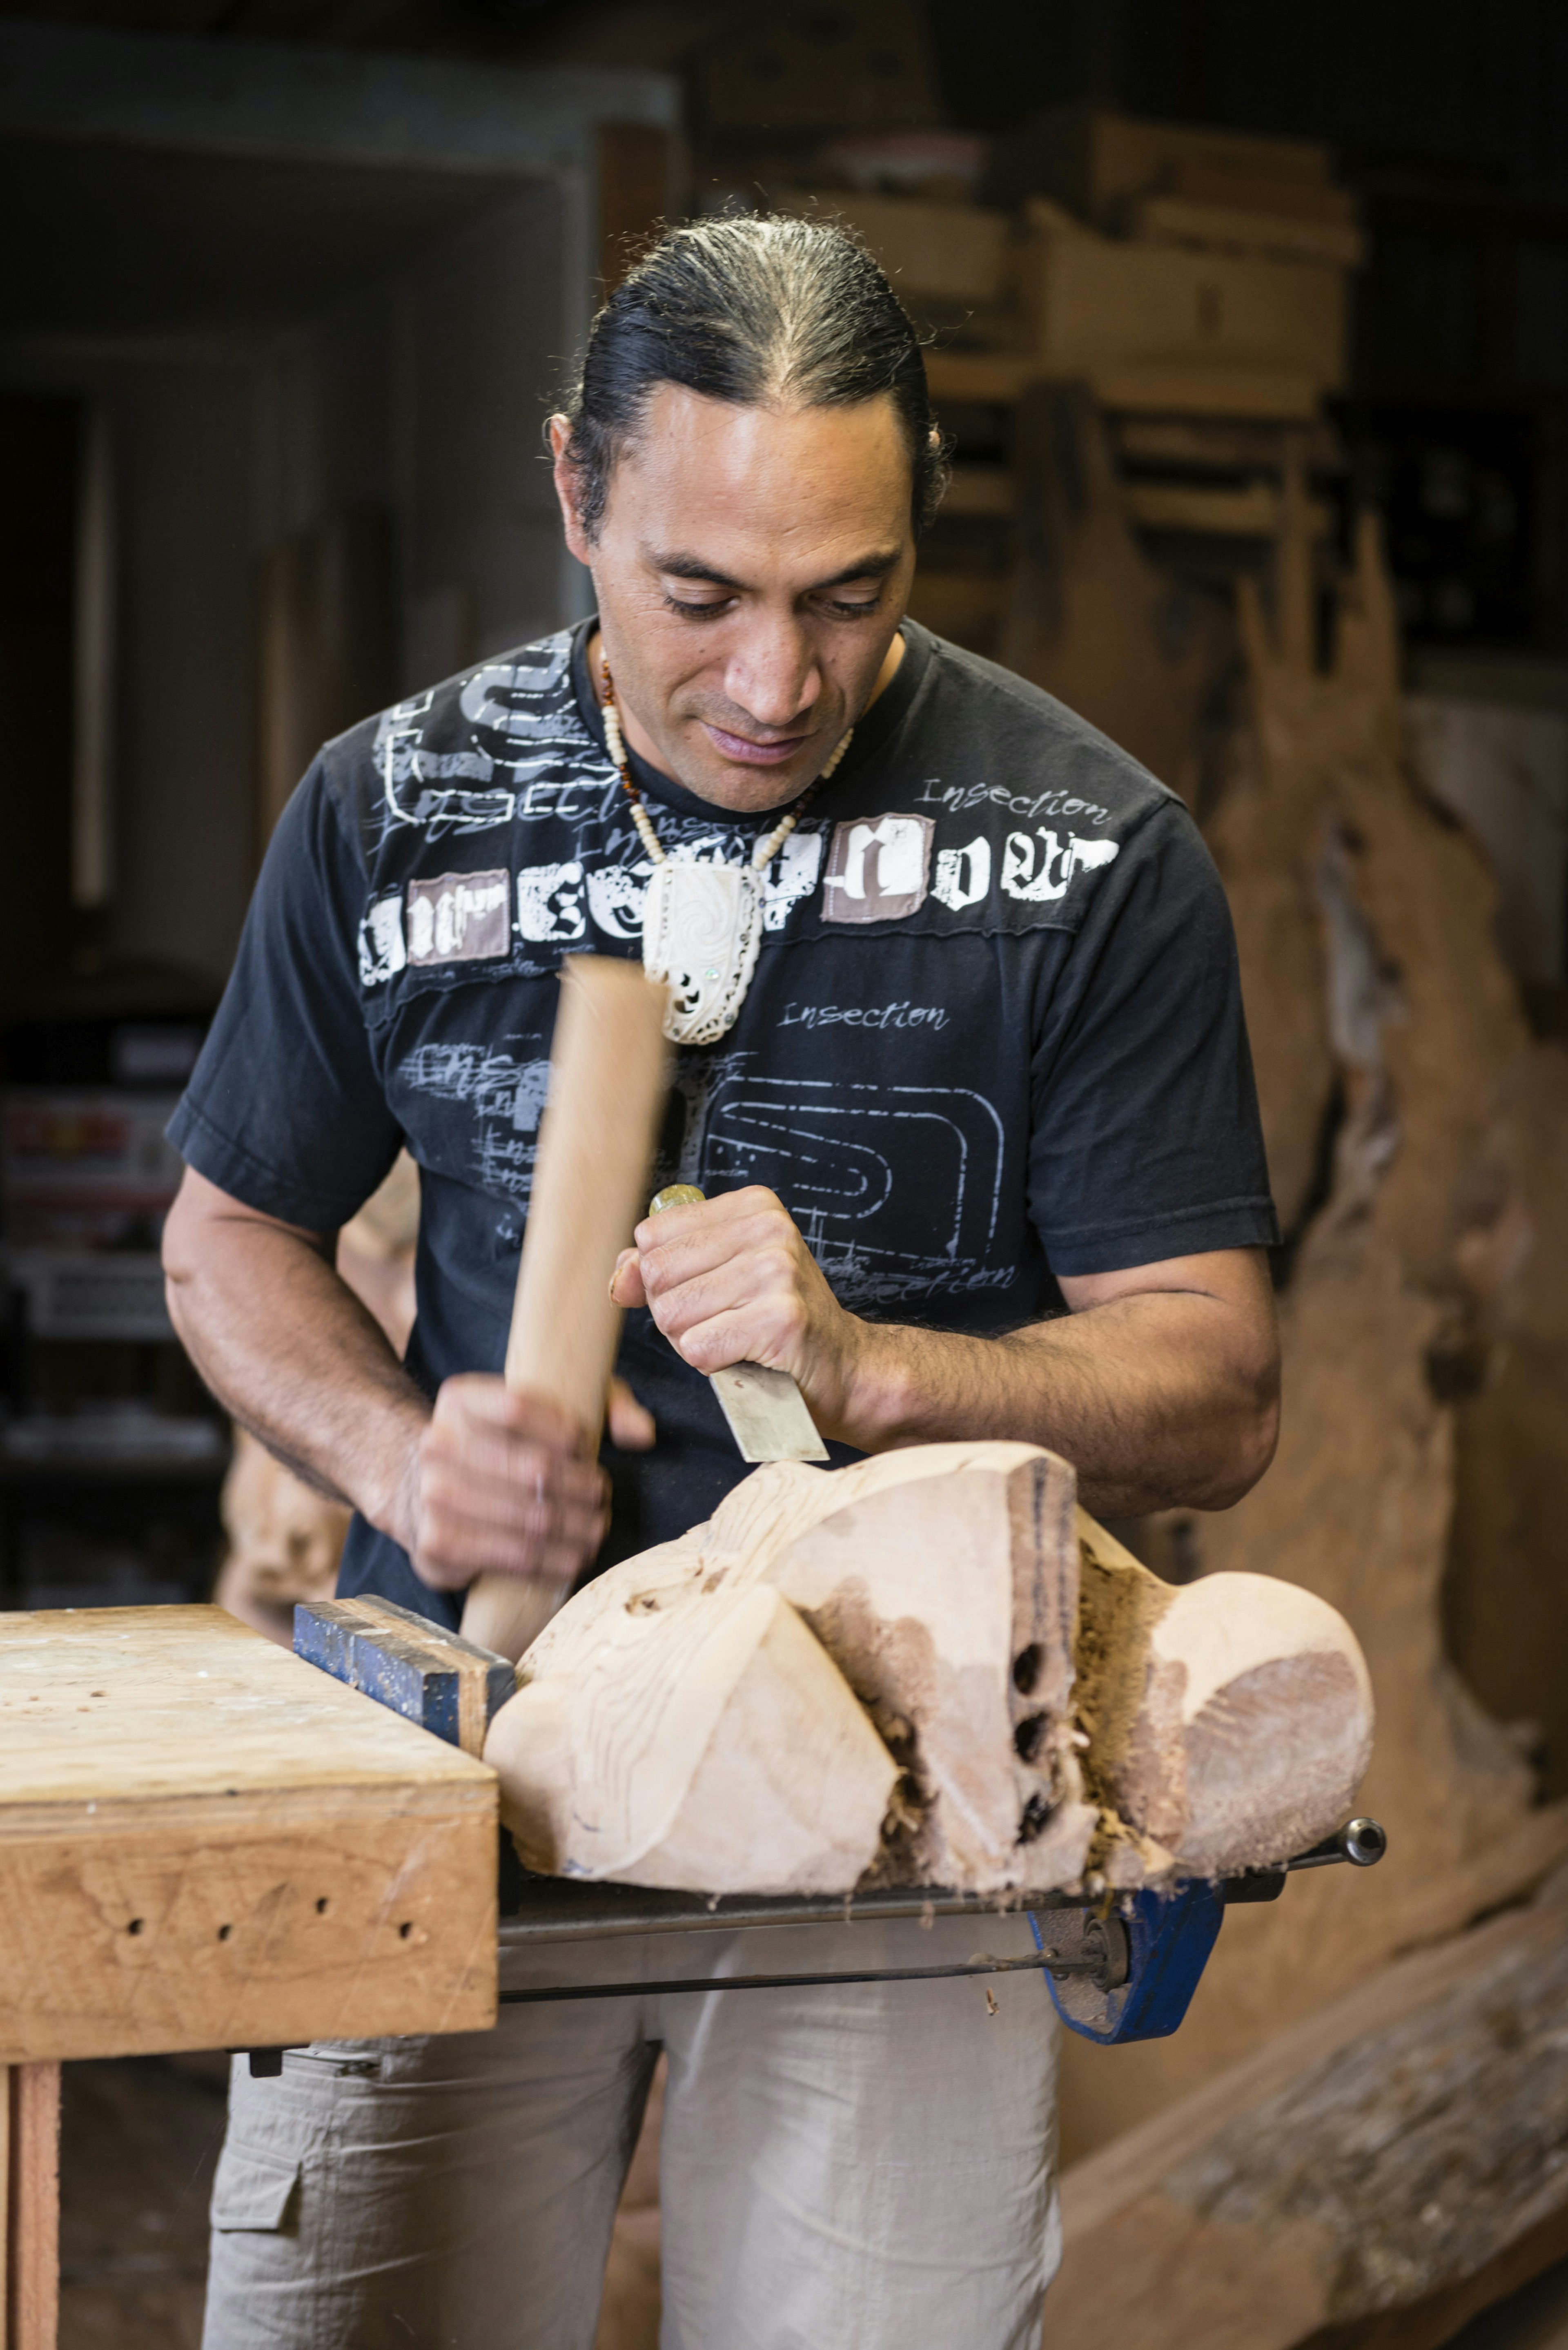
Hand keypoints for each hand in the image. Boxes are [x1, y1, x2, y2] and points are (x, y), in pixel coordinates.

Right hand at [399, 1376, 608, 1592]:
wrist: (420, 1488)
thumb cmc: (497, 1445)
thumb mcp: (545, 1406)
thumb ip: (601, 1405)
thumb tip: (641, 1433)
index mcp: (459, 1401)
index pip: (519, 1408)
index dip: (564, 1432)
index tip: (584, 1447)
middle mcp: (437, 1445)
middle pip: (534, 1471)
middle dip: (583, 1489)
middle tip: (601, 1497)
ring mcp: (431, 1498)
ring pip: (531, 1520)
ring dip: (577, 1529)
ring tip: (596, 1529)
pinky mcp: (436, 1546)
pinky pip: (513, 1558)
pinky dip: (554, 1562)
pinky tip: (574, 1557)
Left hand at [610, 1186, 861, 1433]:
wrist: (843, 1365)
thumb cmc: (776, 1320)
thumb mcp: (720, 1275)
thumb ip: (662, 1267)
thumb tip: (620, 1280)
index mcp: (751, 1207)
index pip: (652, 1235)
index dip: (664, 1279)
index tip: (707, 1291)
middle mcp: (767, 1229)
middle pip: (658, 1275)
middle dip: (674, 1313)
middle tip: (719, 1321)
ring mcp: (777, 1271)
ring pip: (674, 1315)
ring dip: (692, 1341)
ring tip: (732, 1338)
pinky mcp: (781, 1318)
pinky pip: (698, 1348)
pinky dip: (710, 1363)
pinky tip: (744, 1355)